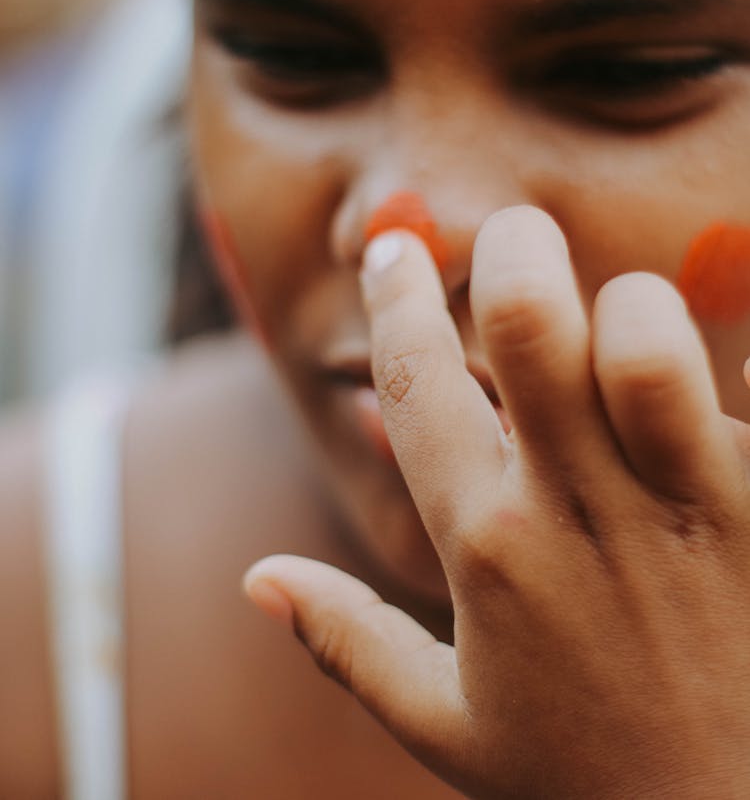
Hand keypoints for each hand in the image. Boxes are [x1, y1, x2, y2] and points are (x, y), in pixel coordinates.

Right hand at [246, 206, 749, 798]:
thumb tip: (255, 578)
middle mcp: (575, 513)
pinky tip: (706, 394)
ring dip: (629, 305)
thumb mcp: (447, 727)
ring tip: (622, 323)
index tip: (393, 250)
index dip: (396, 298)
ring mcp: (682, 510)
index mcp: (486, 549)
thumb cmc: (583, 779)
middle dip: (512, 250)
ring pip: (646, 339)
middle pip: (529, 321)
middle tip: (516, 238)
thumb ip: (346, 641)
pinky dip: (722, 371)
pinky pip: (744, 399)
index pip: (415, 384)